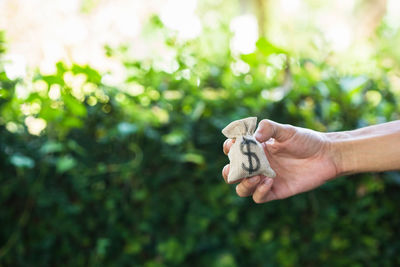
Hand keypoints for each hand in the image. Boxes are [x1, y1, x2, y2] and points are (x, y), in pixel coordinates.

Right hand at [222, 119, 338, 202]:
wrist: (327, 156)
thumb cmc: (306, 140)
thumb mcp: (286, 130)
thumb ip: (269, 128)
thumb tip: (254, 136)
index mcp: (256, 149)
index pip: (234, 151)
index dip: (229, 148)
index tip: (232, 145)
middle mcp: (258, 165)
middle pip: (233, 174)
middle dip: (229, 172)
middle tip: (235, 168)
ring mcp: (265, 179)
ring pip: (243, 189)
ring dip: (244, 184)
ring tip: (256, 176)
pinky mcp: (276, 191)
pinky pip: (259, 197)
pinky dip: (260, 191)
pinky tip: (270, 181)